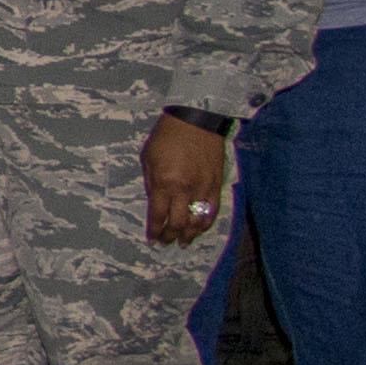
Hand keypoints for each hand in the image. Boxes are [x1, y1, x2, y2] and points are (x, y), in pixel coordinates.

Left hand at [142, 112, 229, 245]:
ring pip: (197, 221)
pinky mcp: (217, 185)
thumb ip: (152, 184)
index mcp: (165, 183)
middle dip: (170, 236)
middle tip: (165, 242)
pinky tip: (199, 230)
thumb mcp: (148, 159)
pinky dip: (205, 223)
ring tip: (183, 242)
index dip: (154, 230)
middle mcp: (185, 190)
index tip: (151, 238)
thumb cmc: (166, 137)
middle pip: (178, 223)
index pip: (158, 215)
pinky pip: (212, 211)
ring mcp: (203, 189)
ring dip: (189, 235)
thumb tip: (155, 204)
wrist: (195, 122)